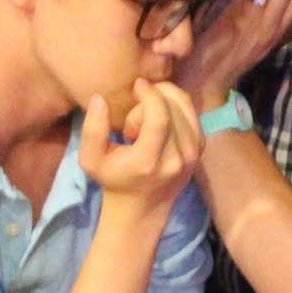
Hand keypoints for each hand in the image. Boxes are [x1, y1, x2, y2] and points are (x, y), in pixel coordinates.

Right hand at [81, 78, 202, 214]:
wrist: (143, 207)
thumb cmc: (114, 179)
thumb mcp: (91, 160)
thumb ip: (92, 130)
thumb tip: (100, 98)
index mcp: (149, 162)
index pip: (159, 118)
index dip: (150, 94)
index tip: (138, 84)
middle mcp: (177, 159)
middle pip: (170, 107)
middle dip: (150, 100)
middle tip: (133, 120)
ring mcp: (193, 155)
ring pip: (184, 106)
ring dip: (162, 103)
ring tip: (146, 124)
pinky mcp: (200, 148)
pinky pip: (191, 112)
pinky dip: (174, 106)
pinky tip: (160, 122)